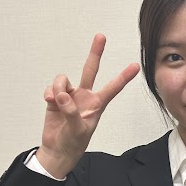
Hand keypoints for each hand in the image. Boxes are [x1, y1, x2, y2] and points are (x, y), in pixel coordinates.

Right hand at [36, 35, 139, 177]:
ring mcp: (70, 96)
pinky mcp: (56, 98)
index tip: (135, 66)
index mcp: (97, 104)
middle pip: (90, 69)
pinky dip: (50, 92)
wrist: (57, 149)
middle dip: (95, 53)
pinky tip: (50, 101)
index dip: (123, 77)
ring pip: (64, 80)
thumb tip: (62, 95)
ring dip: (58, 87)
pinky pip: (52, 87)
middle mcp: (85, 96)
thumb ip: (71, 111)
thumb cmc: (73, 142)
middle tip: (101, 36)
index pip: (113, 88)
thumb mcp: (78, 130)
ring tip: (56, 100)